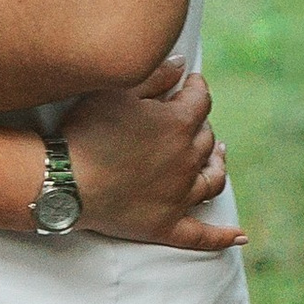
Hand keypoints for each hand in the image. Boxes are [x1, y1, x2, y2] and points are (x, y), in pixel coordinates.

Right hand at [57, 60, 243, 251]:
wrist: (64, 181)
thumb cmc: (87, 130)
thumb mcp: (118, 91)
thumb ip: (154, 75)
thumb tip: (182, 66)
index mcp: (179, 124)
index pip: (201, 100)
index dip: (196, 88)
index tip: (189, 82)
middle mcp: (187, 160)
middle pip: (206, 138)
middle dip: (200, 125)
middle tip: (188, 118)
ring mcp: (180, 196)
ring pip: (213, 180)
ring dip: (218, 166)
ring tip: (218, 158)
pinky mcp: (166, 225)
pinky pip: (200, 235)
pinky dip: (221, 237)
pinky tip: (239, 237)